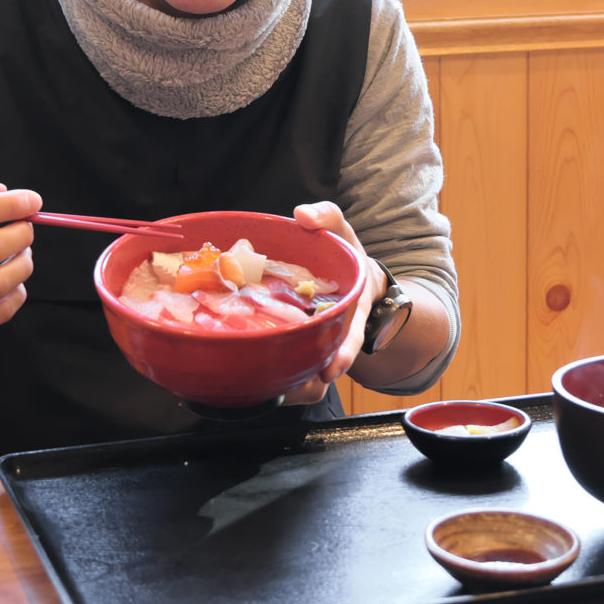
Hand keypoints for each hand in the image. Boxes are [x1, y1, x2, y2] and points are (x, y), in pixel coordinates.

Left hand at [280, 201, 386, 405]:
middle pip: (327, 366)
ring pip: (308, 374)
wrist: (348, 276)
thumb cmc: (344, 255)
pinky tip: (251, 377)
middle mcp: (336, 332)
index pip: (351, 337)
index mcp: (352, 310)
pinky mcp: (299, 346)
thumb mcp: (342, 231)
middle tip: (289, 389)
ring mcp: (317, 342)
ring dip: (292, 385)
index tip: (332, 368)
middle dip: (311, 381)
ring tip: (269, 389)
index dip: (343, 354)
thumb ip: (327, 217)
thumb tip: (302, 213)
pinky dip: (274, 375)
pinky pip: (289, 367)